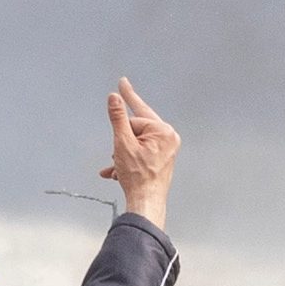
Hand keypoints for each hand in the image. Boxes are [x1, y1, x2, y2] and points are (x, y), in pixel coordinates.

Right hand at [99, 79, 178, 224]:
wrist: (146, 203)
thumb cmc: (138, 177)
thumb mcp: (122, 142)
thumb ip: (118, 118)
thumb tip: (115, 98)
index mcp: (163, 132)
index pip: (136, 118)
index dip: (123, 111)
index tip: (122, 82)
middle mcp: (169, 139)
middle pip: (136, 130)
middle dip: (121, 142)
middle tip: (119, 155)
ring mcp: (166, 150)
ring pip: (135, 143)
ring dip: (121, 154)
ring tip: (120, 167)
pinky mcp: (161, 160)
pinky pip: (140, 154)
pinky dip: (126, 162)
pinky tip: (116, 173)